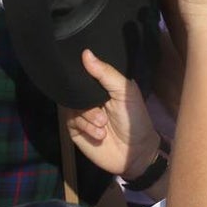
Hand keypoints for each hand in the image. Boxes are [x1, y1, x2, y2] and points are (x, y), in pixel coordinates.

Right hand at [65, 49, 160, 179]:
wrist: (135, 153)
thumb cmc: (134, 119)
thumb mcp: (124, 92)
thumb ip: (106, 73)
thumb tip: (86, 53)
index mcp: (101, 85)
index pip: (84, 71)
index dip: (81, 71)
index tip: (80, 71)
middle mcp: (88, 97)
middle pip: (74, 88)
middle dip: (86, 99)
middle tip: (102, 111)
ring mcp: (81, 113)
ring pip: (72, 105)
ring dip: (89, 116)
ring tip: (104, 125)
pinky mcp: (76, 129)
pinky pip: (72, 121)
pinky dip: (86, 127)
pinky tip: (99, 134)